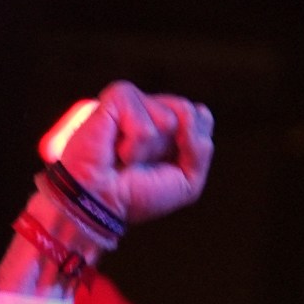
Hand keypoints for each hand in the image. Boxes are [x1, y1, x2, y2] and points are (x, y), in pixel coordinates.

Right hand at [55, 81, 213, 226]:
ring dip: (148, 151)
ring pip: (169, 118)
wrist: (100, 205)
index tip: (165, 167)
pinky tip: (114, 150)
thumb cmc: (136, 196)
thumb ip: (202, 148)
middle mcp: (151, 108)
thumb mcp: (187, 183)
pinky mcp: (115, 99)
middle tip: (141, 163)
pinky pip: (144, 124)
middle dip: (172, 148)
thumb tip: (197, 110)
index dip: (192, 146)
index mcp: (168, 124)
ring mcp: (133, 101)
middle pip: (188, 113)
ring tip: (124, 157)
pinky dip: (133, 147)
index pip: (202, 117)